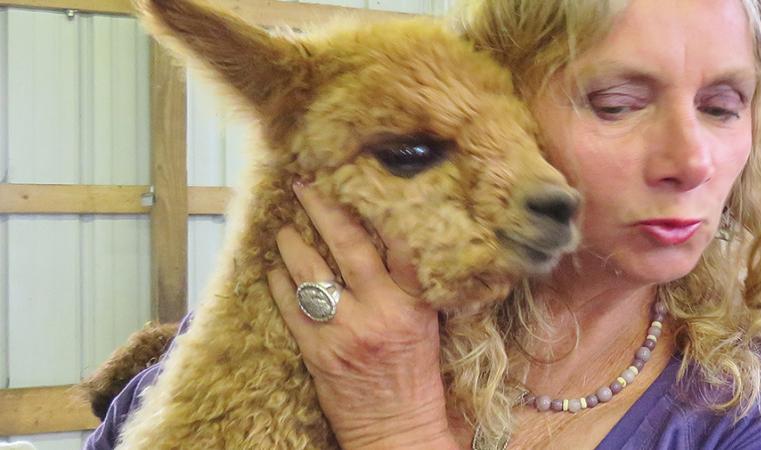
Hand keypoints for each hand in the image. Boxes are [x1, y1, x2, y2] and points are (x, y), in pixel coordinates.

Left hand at [267, 180, 458, 448]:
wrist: (396, 428)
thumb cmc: (416, 377)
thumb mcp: (425, 326)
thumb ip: (408, 288)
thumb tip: (386, 243)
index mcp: (414, 305)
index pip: (402, 245)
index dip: (382, 209)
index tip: (364, 179)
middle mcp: (380, 313)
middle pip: (348, 247)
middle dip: (325, 210)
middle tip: (306, 185)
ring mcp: (345, 332)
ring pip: (311, 275)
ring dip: (293, 245)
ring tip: (285, 228)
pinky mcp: (318, 353)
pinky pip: (291, 309)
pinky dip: (279, 286)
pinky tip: (274, 271)